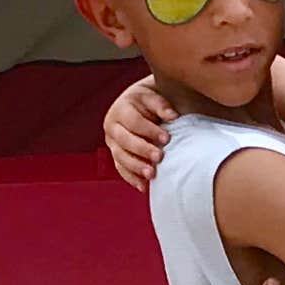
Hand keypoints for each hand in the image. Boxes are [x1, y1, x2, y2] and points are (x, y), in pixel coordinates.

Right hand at [102, 75, 171, 190]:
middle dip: (142, 150)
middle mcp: (112, 125)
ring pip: (120, 157)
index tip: (167, 139)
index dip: (149, 130)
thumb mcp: (156, 97)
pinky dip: (132, 178)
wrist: (143, 105)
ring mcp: (112, 142)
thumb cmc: (154, 99)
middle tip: (159, 157)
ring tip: (152, 175)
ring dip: (136, 167)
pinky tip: (143, 187)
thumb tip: (173, 116)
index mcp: (121, 108)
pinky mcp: (117, 155)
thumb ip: (162, 105)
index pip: (133, 121)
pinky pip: (121, 169)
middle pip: (125, 140)